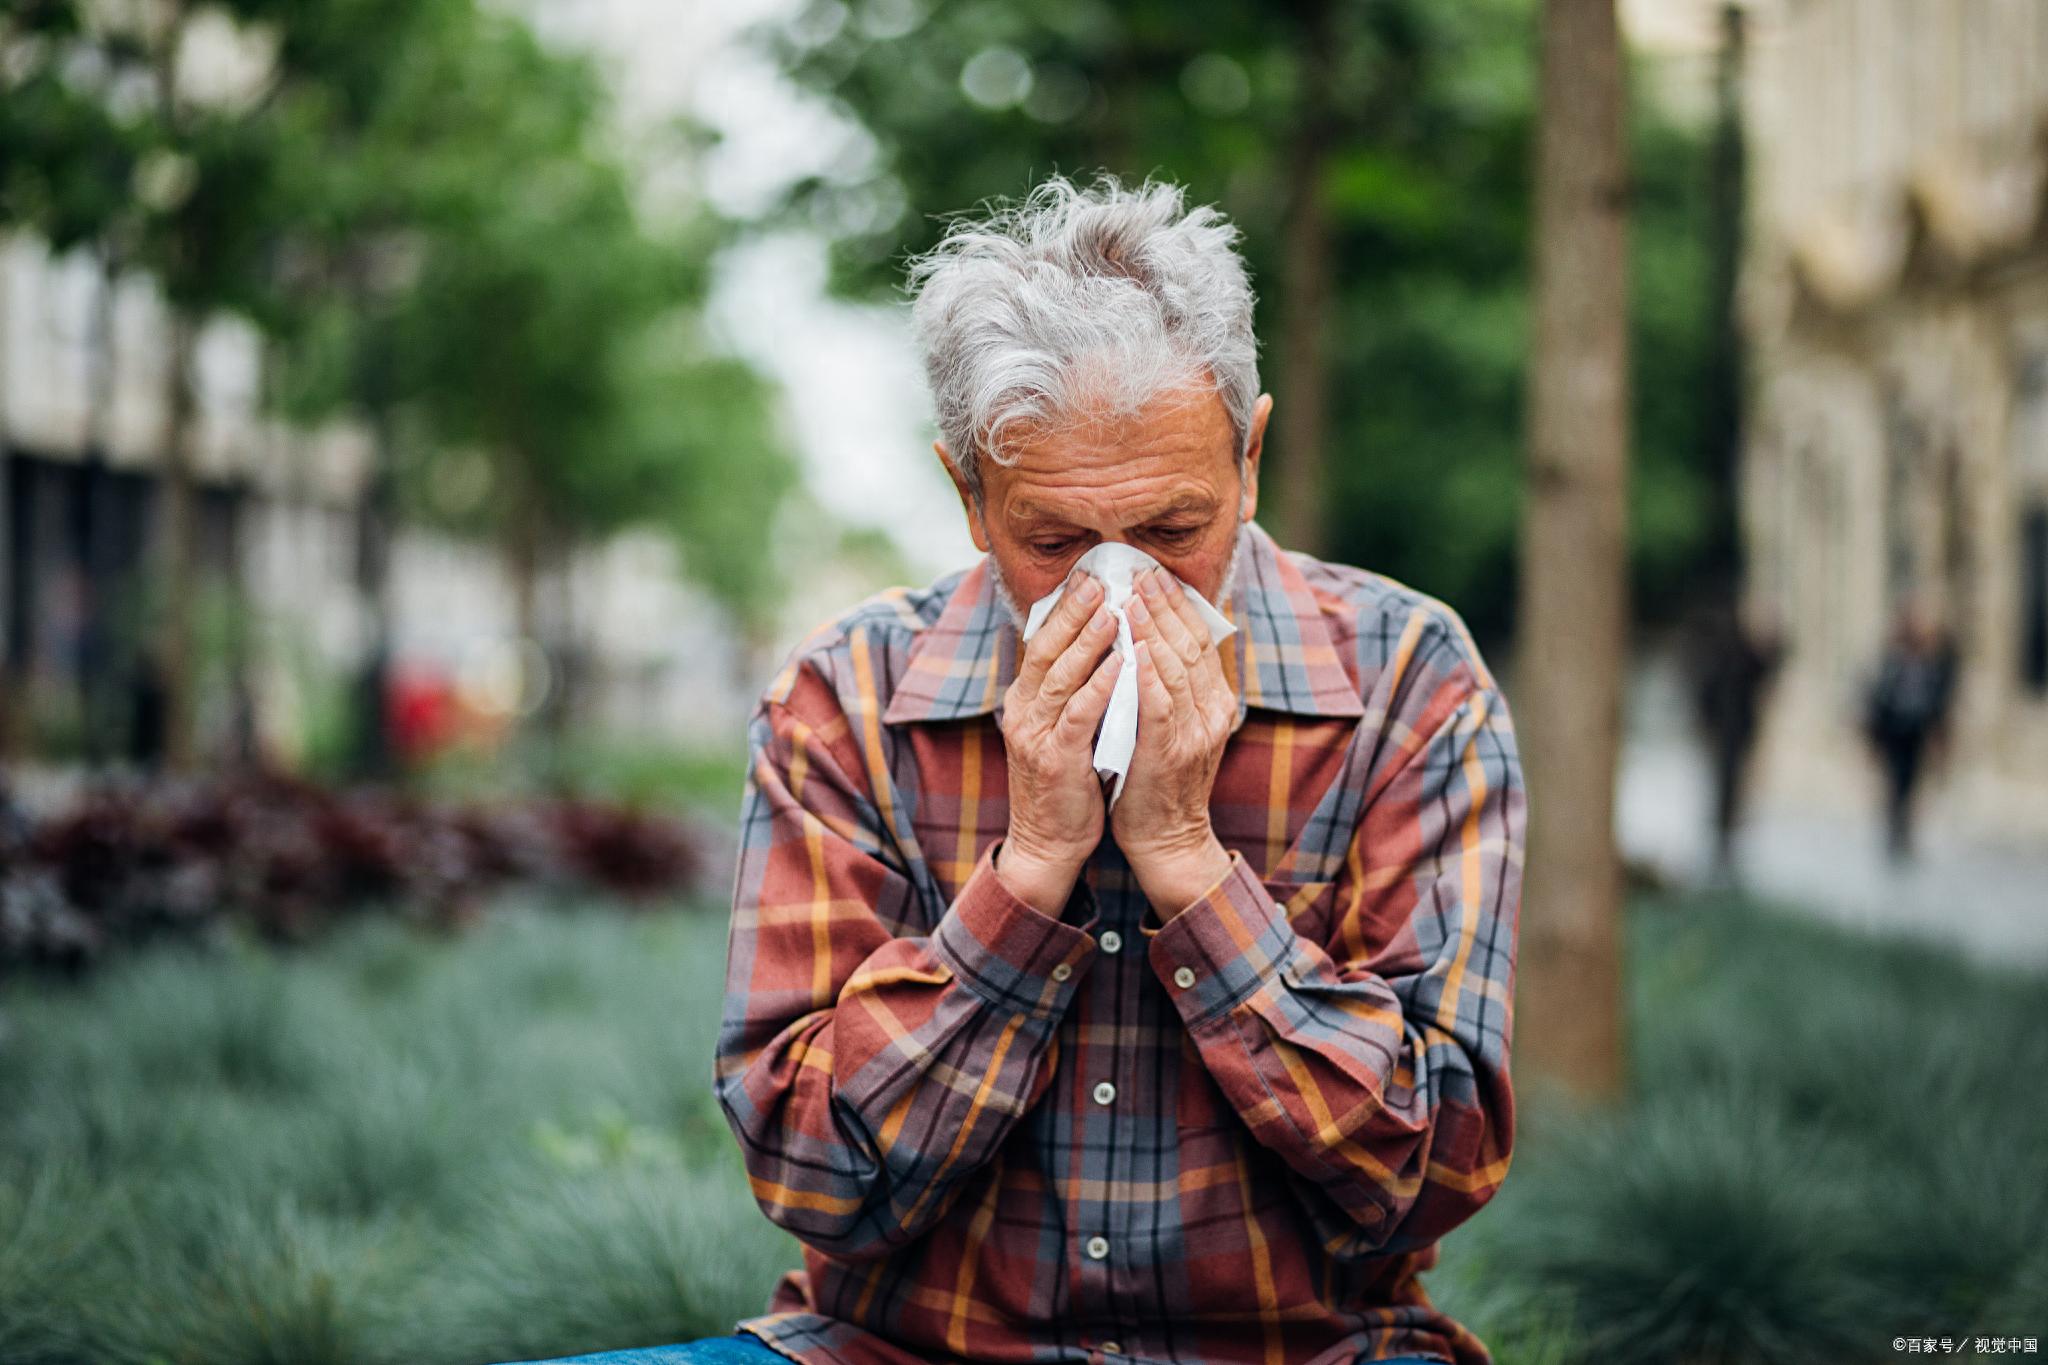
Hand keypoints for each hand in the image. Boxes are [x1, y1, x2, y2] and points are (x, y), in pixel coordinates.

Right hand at [995, 572, 1122, 912]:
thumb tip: (1101, 647)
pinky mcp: (1055, 759)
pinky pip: (1079, 714)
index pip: (1042, 641)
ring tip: (1113, 609)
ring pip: (1061, 675)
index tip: (1089, 576)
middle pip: (1046, 648)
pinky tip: (1122, 663)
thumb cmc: (1065, 782)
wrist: (1047, 843)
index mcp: (1025, 700)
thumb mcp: (1063, 728)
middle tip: (1100, 577)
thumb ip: (1074, 690)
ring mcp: (1035, 734)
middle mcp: (1023, 710)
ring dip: (1088, 640)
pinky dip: (1100, 686)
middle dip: (1073, 610)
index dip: (1064, 607)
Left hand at [1110, 566, 1234, 916]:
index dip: (1178, 603)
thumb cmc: (1159, 778)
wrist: (1168, 840)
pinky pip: (1160, 706)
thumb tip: (1151, 637)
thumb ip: (1171, 685)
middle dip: (1164, 603)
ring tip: (1129, 596)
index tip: (1154, 573)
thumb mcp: (1176, 724)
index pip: (1200, 639)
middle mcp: (1212, 711)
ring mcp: (1194, 733)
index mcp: (1215, 700)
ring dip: (1153, 628)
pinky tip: (1134, 649)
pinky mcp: (1170, 754)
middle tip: (1139, 570)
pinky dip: (1148, 674)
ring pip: (1177, 668)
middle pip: (1191, 644)